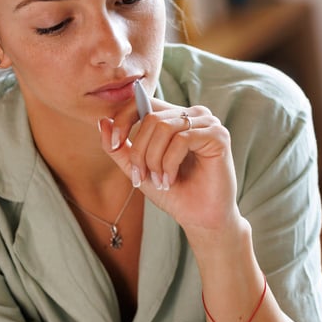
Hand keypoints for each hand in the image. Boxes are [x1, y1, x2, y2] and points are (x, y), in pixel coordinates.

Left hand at [98, 99, 238, 234]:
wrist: (200, 218)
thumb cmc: (174, 193)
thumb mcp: (139, 168)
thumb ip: (120, 148)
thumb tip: (102, 122)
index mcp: (174, 117)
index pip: (143, 103)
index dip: (123, 120)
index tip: (114, 145)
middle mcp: (192, 114)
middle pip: (151, 118)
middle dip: (139, 151)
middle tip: (142, 177)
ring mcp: (207, 122)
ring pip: (164, 128)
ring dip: (154, 159)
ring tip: (159, 181)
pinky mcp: (218, 135)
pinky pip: (182, 139)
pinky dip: (170, 163)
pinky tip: (171, 180)